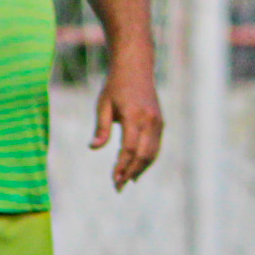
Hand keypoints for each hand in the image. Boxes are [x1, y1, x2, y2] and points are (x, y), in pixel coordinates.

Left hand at [91, 58, 164, 189]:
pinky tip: (138, 167)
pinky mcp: (160, 121)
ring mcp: (158, 121)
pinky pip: (156, 145)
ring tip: (128, 180)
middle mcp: (150, 120)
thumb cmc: (115, 86)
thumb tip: (94, 147)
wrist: (136, 67)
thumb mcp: (103, 104)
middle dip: (131, 172)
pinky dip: (148, 158)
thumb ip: (101, 127)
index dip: (121, 166)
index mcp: (134, 116)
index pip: (129, 148)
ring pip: (153, 152)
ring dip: (141, 168)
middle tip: (118, 186)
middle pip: (144, 154)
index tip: (113, 180)